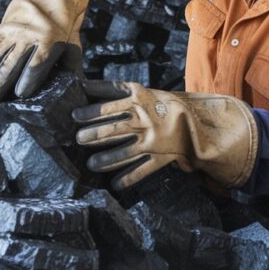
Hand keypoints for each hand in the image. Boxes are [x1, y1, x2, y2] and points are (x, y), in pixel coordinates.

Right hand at [0, 0, 94, 100]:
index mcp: (48, 42)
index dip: (29, 78)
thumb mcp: (72, 45)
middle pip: (10, 60)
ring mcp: (9, 31)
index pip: (38, 62)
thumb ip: (73, 68)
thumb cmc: (62, 30)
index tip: (20, 94)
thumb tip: (80, 90)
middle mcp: (26, 36)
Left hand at [72, 81, 258, 189]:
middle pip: (115, 130)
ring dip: (107, 159)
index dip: (91, 112)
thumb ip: (111, 89)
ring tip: (91, 164)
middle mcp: (145, 122)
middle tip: (79, 139)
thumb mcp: (138, 91)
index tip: (75, 116)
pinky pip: (143, 171)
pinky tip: (115, 185)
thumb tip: (81, 84)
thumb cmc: (159, 103)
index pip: (111, 107)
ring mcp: (153, 142)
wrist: (193, 119)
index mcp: (139, 102)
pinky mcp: (160, 158)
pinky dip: (129, 179)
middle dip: (95, 135)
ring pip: (126, 152)